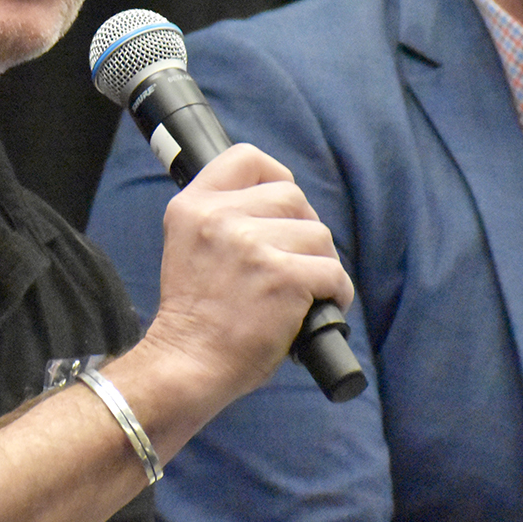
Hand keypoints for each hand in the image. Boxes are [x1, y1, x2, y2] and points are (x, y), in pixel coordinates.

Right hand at [146, 143, 352, 402]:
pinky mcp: (283, 277)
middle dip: (303, 229)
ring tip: (302, 292)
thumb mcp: (190, 247)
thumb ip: (223, 218)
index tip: (280, 207)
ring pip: (318, 234)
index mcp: (192, 206)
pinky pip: (332, 271)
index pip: (245, 158)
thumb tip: (286, 206)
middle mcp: (219, 217)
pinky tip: (319, 307)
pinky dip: (335, 292)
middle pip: (292, 197)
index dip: (274, 177)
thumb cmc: (196, 316)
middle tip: (293, 263)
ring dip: (320, 263)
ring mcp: (251, 245)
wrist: (187, 364)